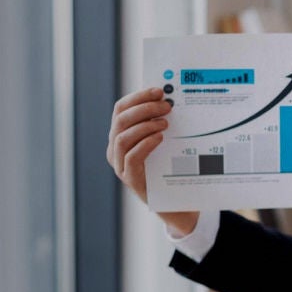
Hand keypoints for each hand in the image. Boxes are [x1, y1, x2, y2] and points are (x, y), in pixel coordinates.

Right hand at [107, 87, 198, 234]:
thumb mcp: (164, 140)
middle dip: (144, 108)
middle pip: (121, 119)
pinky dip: (145, 143)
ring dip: (145, 125)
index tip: (159, 91)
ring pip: (122, 137)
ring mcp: (120, 165)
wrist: (176, 201)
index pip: (121, 108)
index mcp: (120, 134)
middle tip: (167, 106)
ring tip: (165, 123)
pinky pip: (131, 157)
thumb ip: (160, 121)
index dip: (138, 96)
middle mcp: (115, 148)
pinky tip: (160, 138)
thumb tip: (170, 97)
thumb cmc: (170, 166)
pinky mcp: (129, 179)